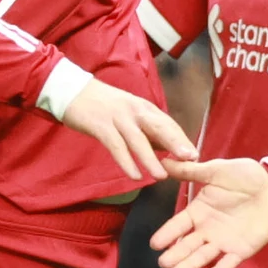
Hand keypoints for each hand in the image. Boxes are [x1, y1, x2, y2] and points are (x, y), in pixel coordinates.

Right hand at [59, 79, 197, 180]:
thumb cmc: (104, 105)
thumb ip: (147, 128)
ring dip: (151, 159)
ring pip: (138, 139)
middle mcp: (134, 110)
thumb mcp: (129, 112)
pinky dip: (126, 161)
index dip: (181, 139)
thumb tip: (166, 148)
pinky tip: (134, 175)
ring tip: (162, 176)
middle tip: (191, 159)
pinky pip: (116, 146)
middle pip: (159, 127)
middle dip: (176, 143)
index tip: (195, 155)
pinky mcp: (101, 125)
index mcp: (144, 107)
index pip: (167, 123)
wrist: (72, 90)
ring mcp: (118, 117)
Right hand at [149, 158, 267, 267]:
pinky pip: (227, 263)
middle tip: (163, 264)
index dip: (166, 234)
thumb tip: (165, 162)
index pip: (178, 226)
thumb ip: (191, 171)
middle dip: (174, 255)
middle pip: (187, 246)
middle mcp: (207, 230)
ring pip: (202, 257)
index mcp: (199, 211)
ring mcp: (223, 241)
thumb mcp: (216, 170)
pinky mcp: (241, 250)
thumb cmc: (245, 177)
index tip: (154, 244)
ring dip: (189, 266)